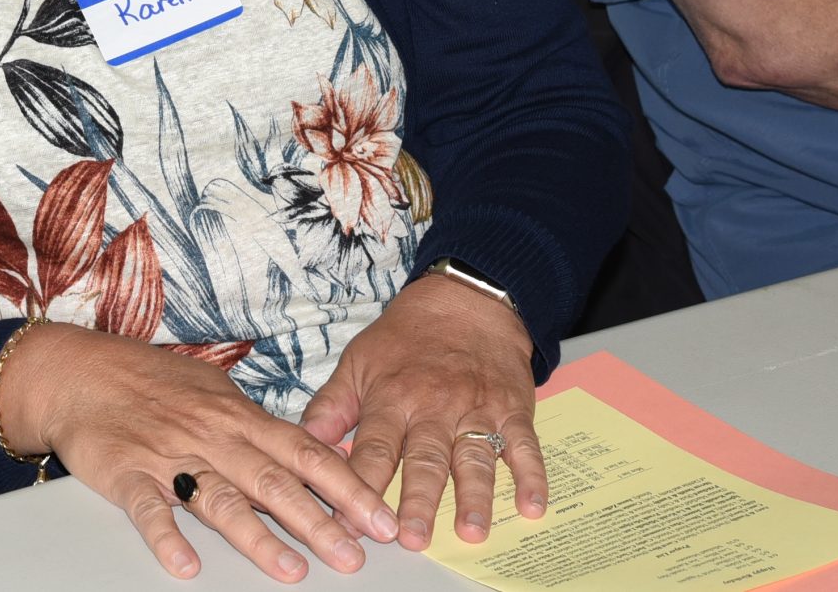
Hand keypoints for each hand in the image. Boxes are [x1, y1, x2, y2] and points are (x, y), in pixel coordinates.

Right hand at [1, 323, 398, 581]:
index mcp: (238, 417)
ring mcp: (170, 456)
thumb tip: (310, 449)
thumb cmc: (150, 382)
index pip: (306, 454)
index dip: (348, 488)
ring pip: (221, 500)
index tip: (382, 520)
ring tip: (291, 571)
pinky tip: (186, 566)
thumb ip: (258, 425)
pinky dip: (167, 538)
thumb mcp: (214, 392)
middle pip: (274, 482)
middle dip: (319, 522)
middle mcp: (212, 436)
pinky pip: (149, 510)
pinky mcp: (126, 474)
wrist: (78, 371)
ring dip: (258, 537)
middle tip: (354, 557)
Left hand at [301, 273, 543, 550]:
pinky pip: (524, 444)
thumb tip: (304, 442)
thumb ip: (331, 405)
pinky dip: (531, 474)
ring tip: (471, 531)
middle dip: (418, 500)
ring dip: (474, 495)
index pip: (373, 449)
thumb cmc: (406, 336)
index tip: (349, 523)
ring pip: (474, 455)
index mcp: (391, 398)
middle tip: (411, 538)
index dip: (359, 486)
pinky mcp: (512, 408)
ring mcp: (476, 408)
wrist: (466, 298)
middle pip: (425, 458)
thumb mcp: (358, 361)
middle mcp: (434, 407)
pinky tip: (533, 505)